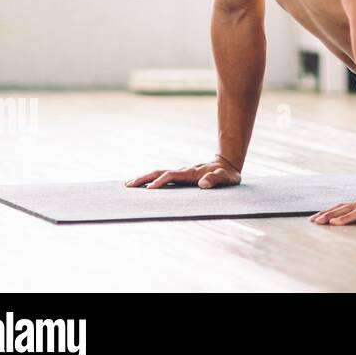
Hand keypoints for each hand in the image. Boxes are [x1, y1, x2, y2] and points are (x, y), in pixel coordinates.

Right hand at [125, 157, 241, 189]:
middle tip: (128, 186)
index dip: (161, 182)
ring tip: (129, 186)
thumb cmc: (228, 174)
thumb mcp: (227, 178)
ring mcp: (181, 174)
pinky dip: (151, 181)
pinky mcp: (181, 177)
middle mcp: (183, 172)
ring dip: (144, 179)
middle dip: (144, 178)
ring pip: (159, 174)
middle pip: (159, 172)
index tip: (150, 190)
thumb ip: (216, 179)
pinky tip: (144, 187)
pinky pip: (163, 178)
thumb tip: (202, 185)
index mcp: (191, 173)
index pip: (171, 176)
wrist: (228, 164)